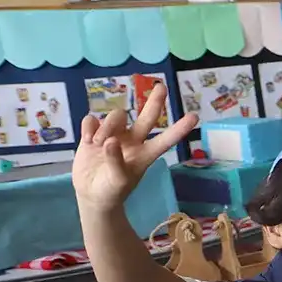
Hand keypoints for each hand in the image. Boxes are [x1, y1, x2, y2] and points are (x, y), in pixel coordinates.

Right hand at [73, 86, 197, 214]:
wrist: (91, 194)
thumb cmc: (112, 190)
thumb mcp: (117, 181)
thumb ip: (116, 161)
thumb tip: (112, 141)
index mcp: (144, 154)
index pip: (165, 140)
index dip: (179, 129)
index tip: (195, 117)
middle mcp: (132, 140)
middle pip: (147, 117)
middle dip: (155, 101)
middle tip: (162, 87)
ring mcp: (114, 134)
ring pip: (115, 116)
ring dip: (106, 127)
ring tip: (97, 145)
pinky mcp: (94, 133)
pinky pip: (92, 120)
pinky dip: (88, 128)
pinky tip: (87, 140)